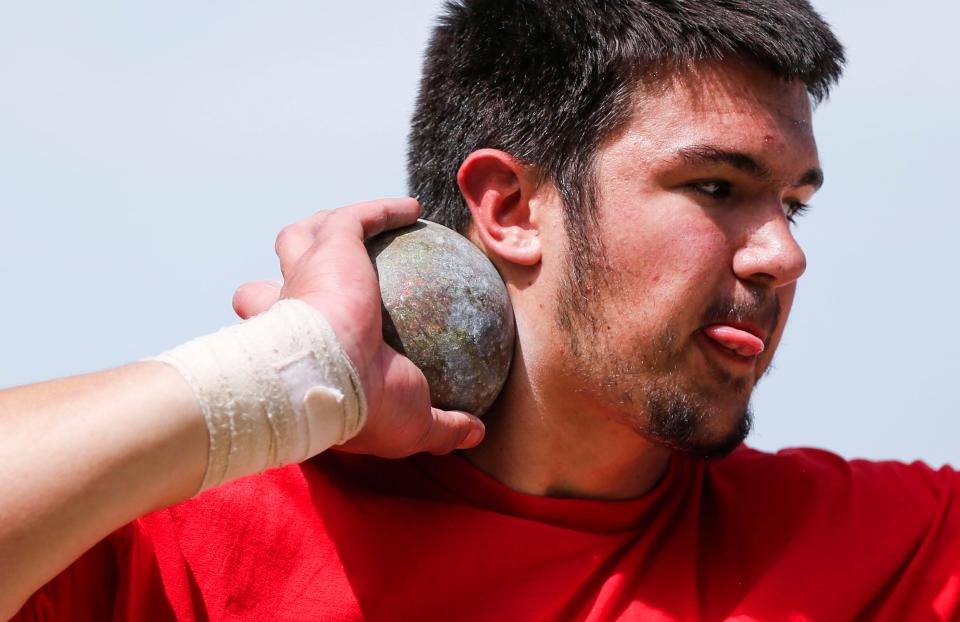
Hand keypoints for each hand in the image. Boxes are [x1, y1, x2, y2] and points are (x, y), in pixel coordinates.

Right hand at [232, 198, 484, 457]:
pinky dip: (381, 210)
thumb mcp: (414, 425)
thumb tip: (477, 434)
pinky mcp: (328, 250)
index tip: (331, 329)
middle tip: (323, 272)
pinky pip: (356, 218)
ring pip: (300, 238)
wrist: (333, 381)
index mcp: (300, 354)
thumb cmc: (364, 408)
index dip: (298, 327)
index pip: (287, 337)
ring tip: (355, 225)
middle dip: (290, 277)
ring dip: (324, 228)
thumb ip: (444, 425)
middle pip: (272, 285)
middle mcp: (289, 314)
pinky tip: (412, 208)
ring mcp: (304, 277)